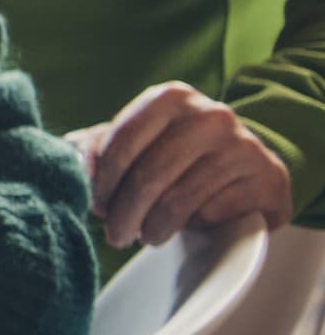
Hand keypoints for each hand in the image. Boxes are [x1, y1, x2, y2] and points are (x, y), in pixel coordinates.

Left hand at [74, 83, 291, 249]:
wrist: (241, 167)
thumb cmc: (172, 155)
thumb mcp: (131, 143)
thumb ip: (92, 150)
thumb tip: (68, 168)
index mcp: (172, 97)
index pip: (122, 141)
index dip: (101, 181)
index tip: (94, 207)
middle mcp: (212, 115)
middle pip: (149, 174)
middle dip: (123, 213)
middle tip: (114, 236)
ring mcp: (244, 145)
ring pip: (179, 199)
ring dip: (152, 227)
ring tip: (144, 236)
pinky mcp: (267, 178)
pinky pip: (213, 213)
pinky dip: (191, 228)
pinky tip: (183, 229)